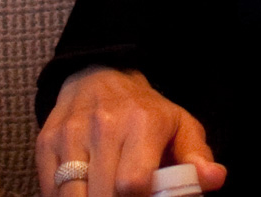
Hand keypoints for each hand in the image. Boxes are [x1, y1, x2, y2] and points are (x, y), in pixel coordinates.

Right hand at [39, 67, 226, 196]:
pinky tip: (84, 193)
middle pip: (103, 194)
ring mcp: (70, 134)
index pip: (134, 183)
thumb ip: (196, 157)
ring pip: (72, 194)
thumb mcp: (179, 125)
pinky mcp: (46, 143)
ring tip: (107, 196)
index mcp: (142, 123)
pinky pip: (50, 189)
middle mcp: (103, 126)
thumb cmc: (145, 111)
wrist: (97, 75)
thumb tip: (214, 178)